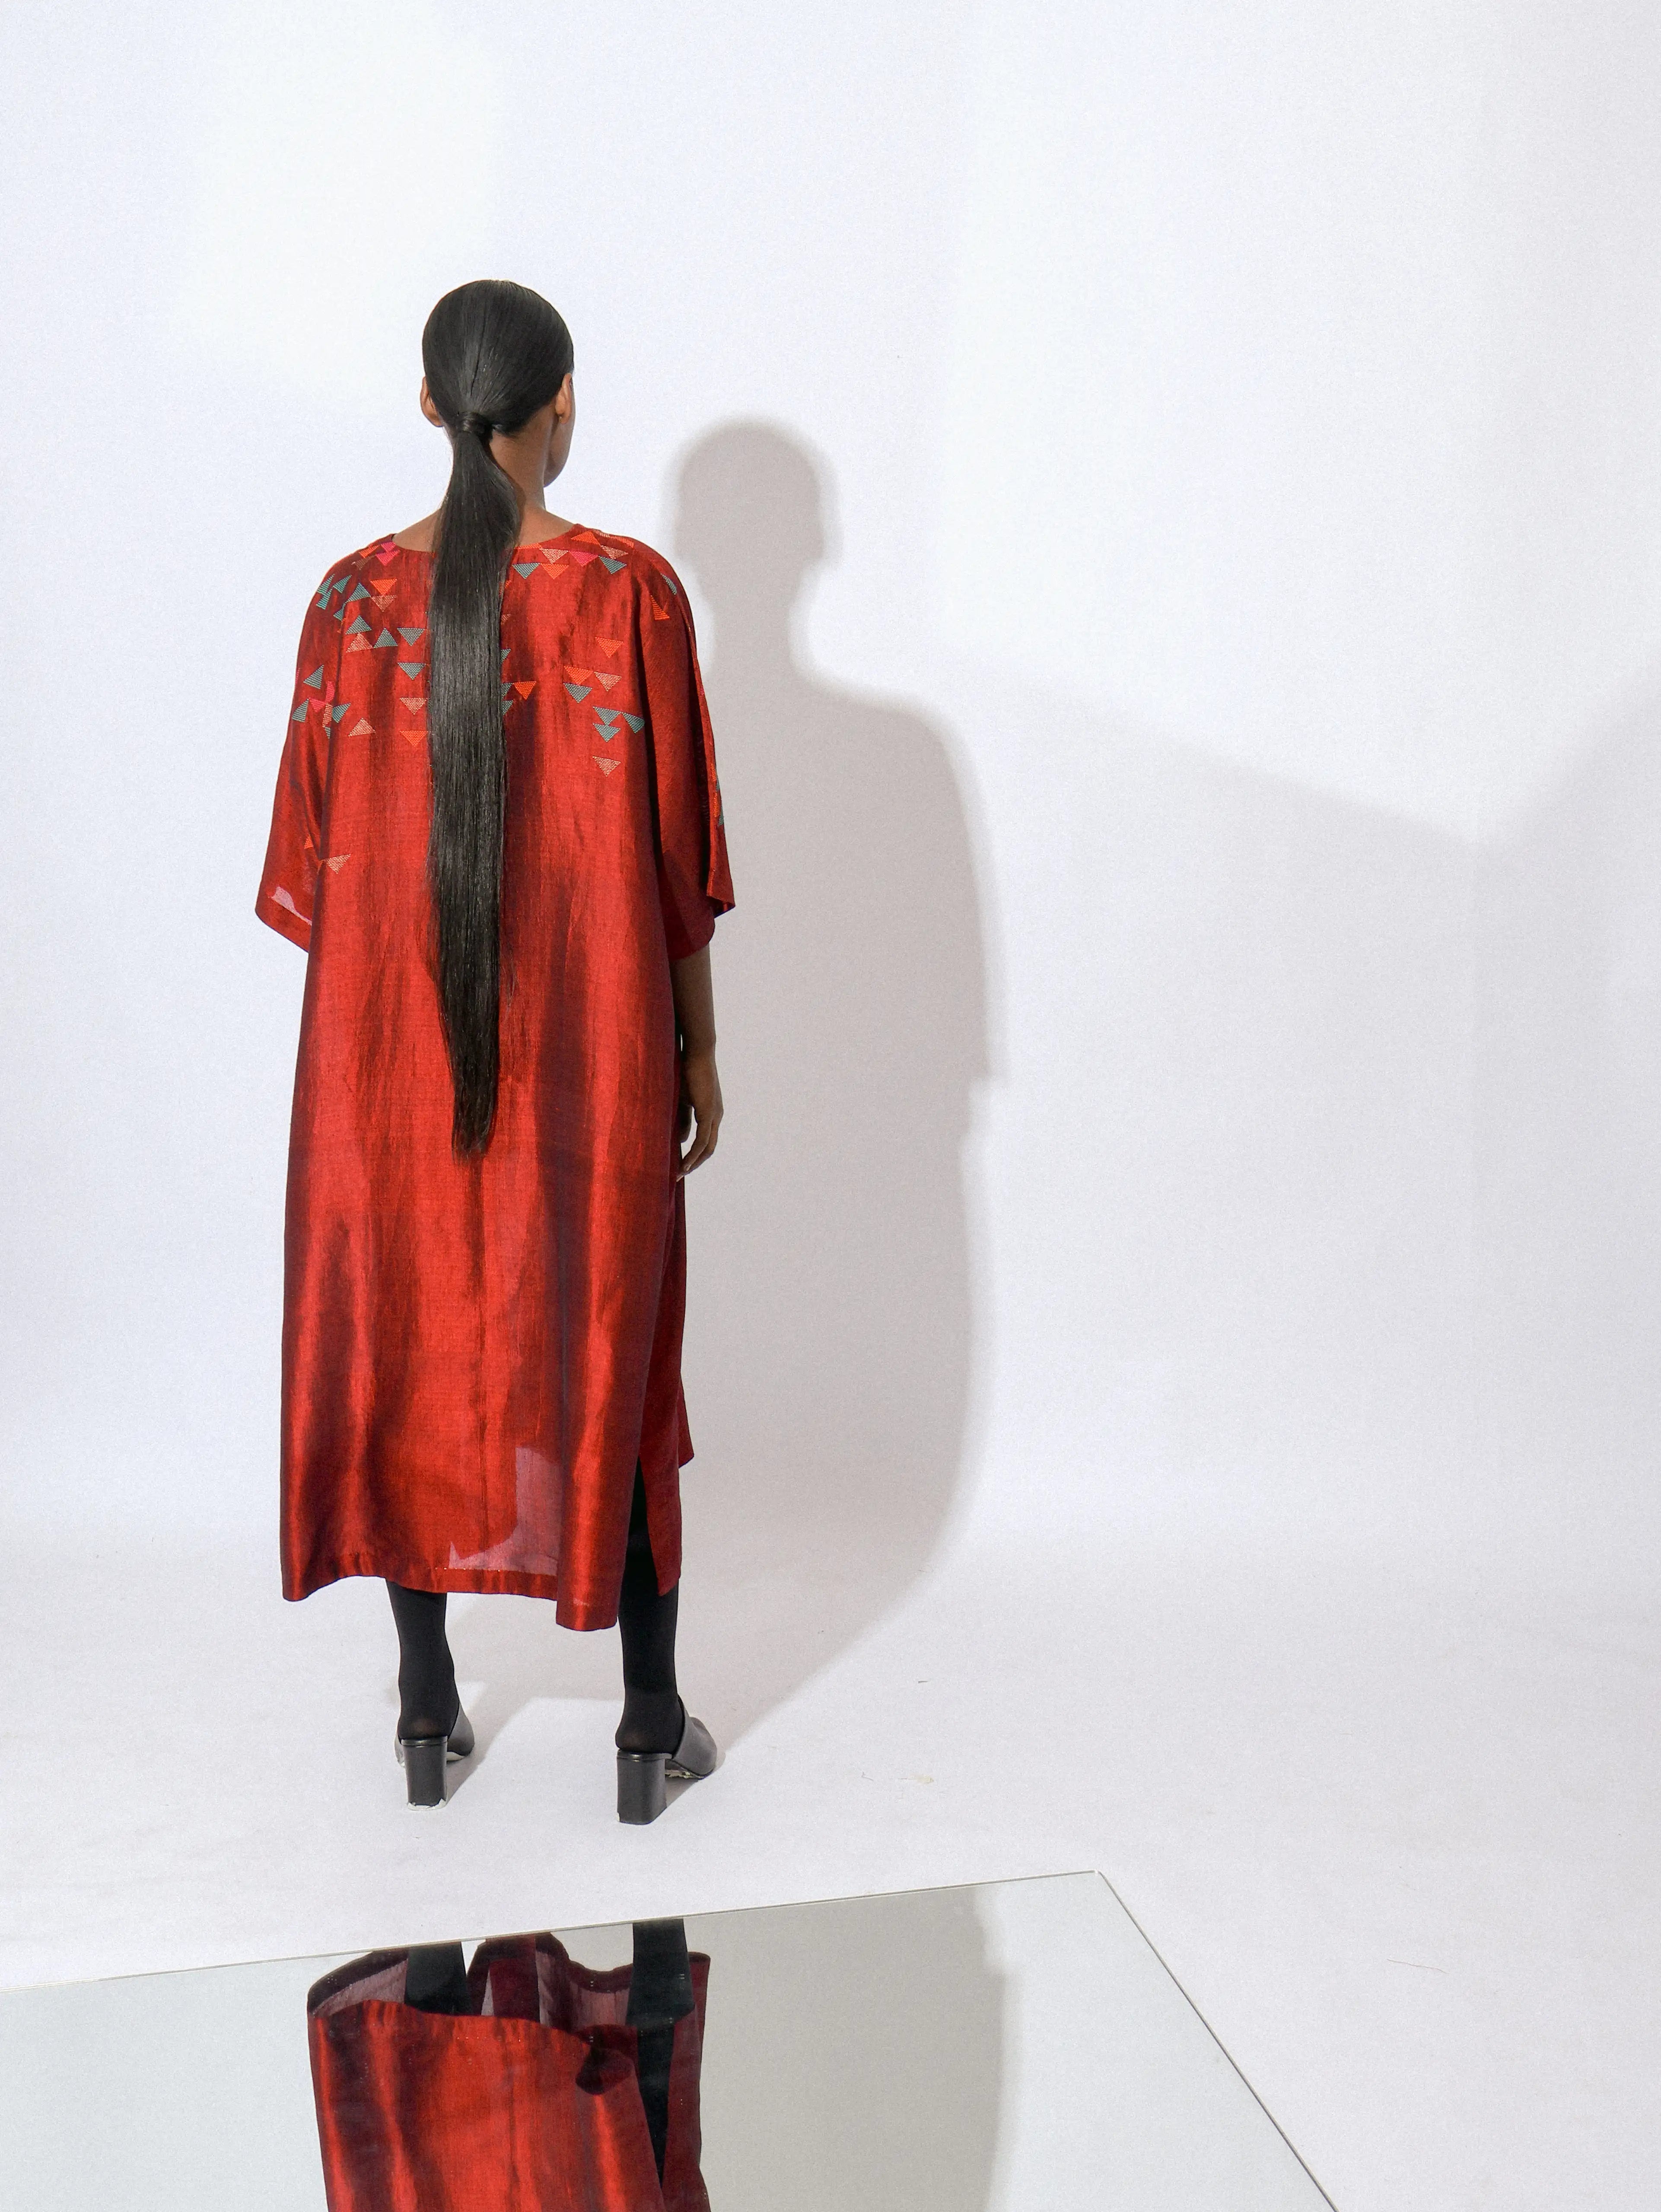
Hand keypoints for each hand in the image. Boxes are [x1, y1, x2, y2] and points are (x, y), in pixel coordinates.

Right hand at [677, 1046, 722, 1175]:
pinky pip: (702, 1140)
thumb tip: (681, 1140)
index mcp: (711, 1113)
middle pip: (709, 1148)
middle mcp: (717, 1116)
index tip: (681, 1165)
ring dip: (694, 1162)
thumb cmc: (687, 1072)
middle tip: (680, 1175)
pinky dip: (694, 1153)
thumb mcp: (682, 1101)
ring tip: (680, 1173)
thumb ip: (682, 1120)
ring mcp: (715, 1115)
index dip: (694, 1155)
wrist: (697, 1052)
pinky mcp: (709, 1112)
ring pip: (707, 1147)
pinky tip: (685, 1163)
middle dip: (695, 1163)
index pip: (705, 1141)